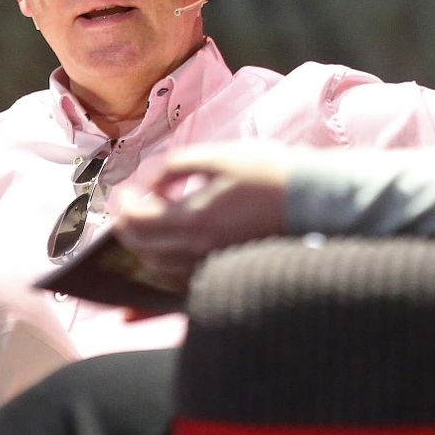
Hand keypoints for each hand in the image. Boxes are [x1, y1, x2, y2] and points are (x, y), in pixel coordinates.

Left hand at [112, 142, 291, 288]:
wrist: (310, 198)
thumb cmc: (267, 172)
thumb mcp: (217, 155)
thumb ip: (173, 165)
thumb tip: (146, 182)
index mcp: (195, 218)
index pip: (136, 222)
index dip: (123, 205)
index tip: (125, 190)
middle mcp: (199, 249)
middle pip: (141, 248)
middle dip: (126, 226)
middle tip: (128, 205)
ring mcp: (212, 264)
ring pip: (157, 269)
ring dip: (143, 246)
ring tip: (146, 224)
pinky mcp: (225, 269)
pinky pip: (180, 280)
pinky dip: (164, 266)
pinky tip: (167, 250)